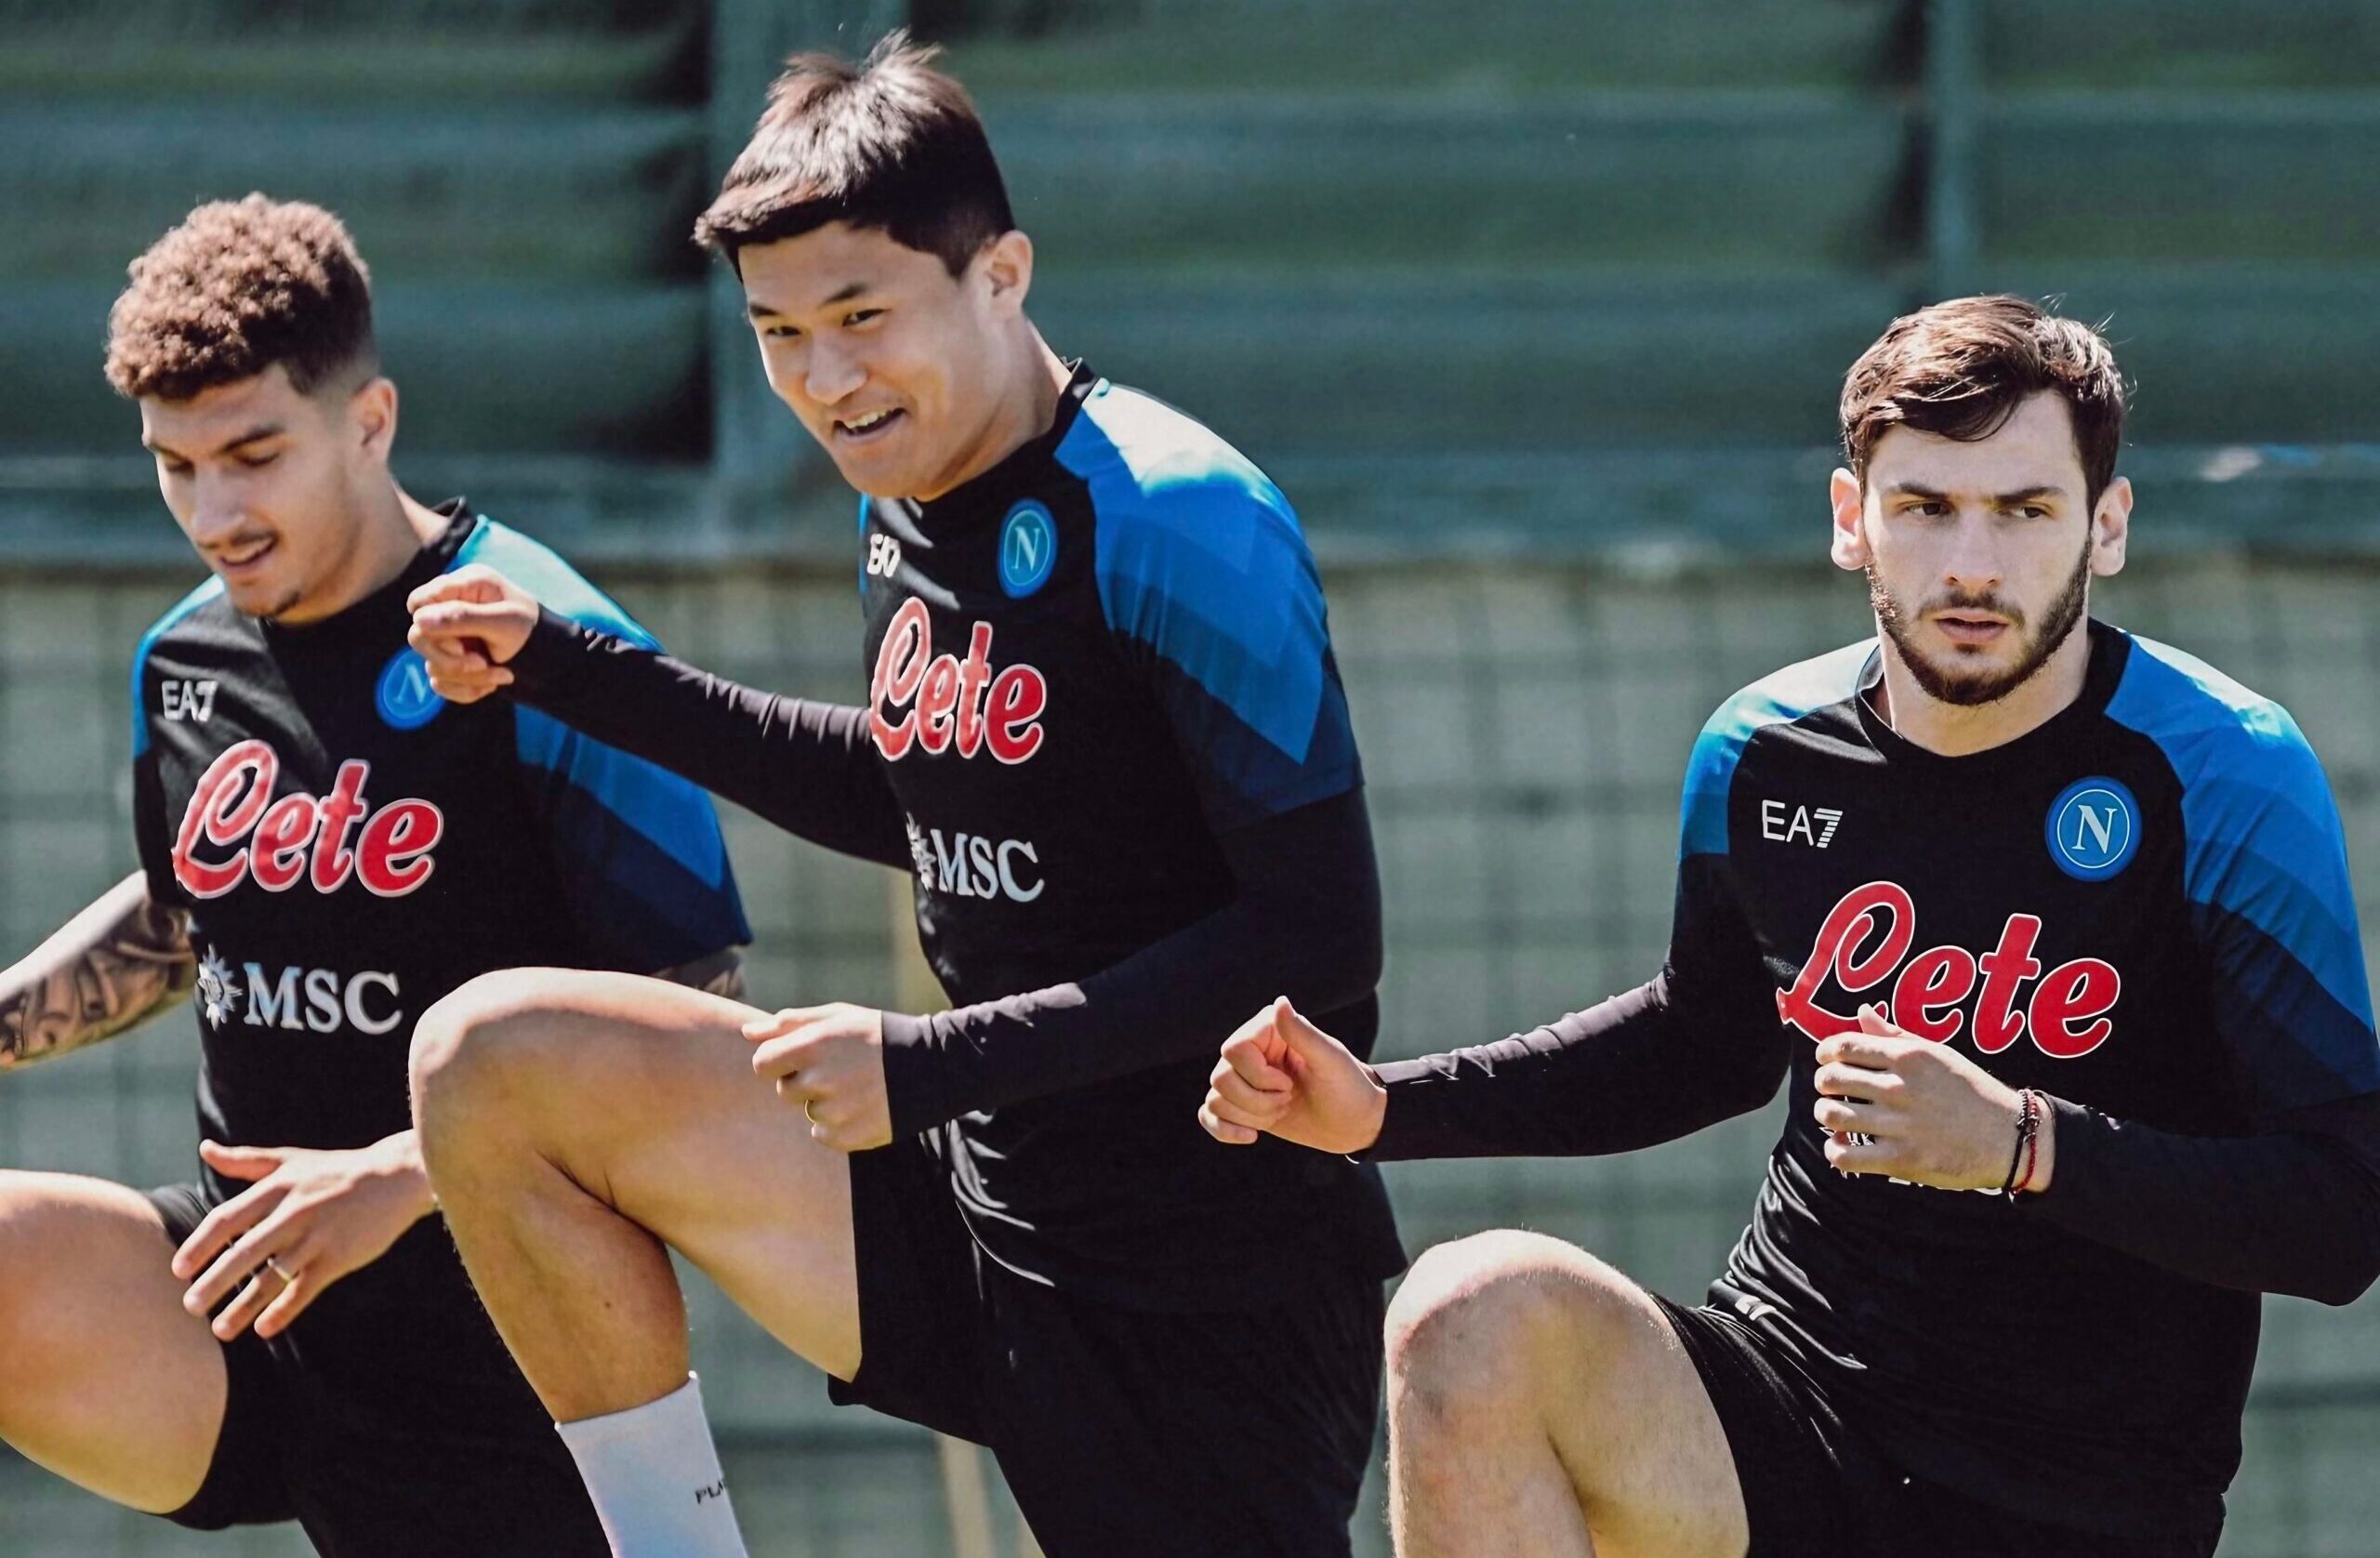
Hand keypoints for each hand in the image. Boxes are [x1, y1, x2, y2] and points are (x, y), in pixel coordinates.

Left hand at [174, 1133, 436, 1340]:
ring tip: (220, 1330)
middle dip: (214, 1283)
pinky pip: (305, 1289)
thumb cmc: (337, 1170)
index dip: (201, 1246)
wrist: (396, 1177)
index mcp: (277, 1188)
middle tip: (190, 1307)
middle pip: (244, 1253)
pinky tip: (264, 1329)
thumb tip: (205, 1149)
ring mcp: (317, 1236)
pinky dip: (284, 1310)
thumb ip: (246, 1160)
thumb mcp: (291, 1160)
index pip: (227, 1219)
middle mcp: (294, 1212)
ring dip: (243, 1306)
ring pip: (272, 1277)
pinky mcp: (339, 1257)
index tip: (178, 1270)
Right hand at [406, 565, 538, 703]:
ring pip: (432, 665)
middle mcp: (452, 610)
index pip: (418, 602)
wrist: (554, 661)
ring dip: (466, 677)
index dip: (427, 623)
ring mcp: (451, 638)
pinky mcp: (454, 663)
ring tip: (501, 674)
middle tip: (481, 664)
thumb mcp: (504, 623)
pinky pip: (441, 683)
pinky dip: (467, 690)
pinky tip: (494, 685)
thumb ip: (463, 618)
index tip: (459, 642)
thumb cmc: (534, 632)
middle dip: (449, 658)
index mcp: (465, 587)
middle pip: (418, 637)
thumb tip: (419, 620)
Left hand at [745, 1004, 891, 1152]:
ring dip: (825, 1102)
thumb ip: (788, 1024)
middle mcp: (820, 1079)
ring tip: (857, 1087)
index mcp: (813, 1045)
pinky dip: (838, 1125)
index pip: (762, 1064)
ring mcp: (834, 1111)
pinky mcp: (848, 1137)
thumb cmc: (876, 1036)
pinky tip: (862, 1106)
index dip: (779, 1060)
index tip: (801, 1057)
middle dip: (804, 1081)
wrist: (932, 1066)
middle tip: (839, 1070)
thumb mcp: (836, 1018)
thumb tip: (747, 1032)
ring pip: (808, 1112)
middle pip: (785, 1091)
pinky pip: (823, 1135)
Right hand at [1198, 996, 1386, 1154]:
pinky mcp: (1241, 1104)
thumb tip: (1279, 1002)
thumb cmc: (1348, 1087)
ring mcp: (1243, 1078)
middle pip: (1220, 1077)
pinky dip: (1224, 1130)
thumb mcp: (1329, 1060)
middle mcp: (1250, 1050)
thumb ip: (1302, 1033)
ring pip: (1215, 1098)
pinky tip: (1250, 1136)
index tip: (1290, 1084)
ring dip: (1249, 1115)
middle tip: (1288, 1099)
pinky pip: (1208, 1114)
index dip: (1258, 1075)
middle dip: (1255, 1100)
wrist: (1353, 1123)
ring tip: (1280, 1111)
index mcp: (1268, 1030)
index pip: (1234, 1050)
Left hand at [1812, 1005, 2053, 1191]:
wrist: (2010, 1137)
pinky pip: (1844, 1156)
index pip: (1843, 1046)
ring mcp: (1900, 1125)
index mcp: (1909, 1057)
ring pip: (1832, 1115)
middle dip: (1824, 1083)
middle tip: (1831, 1089)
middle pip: (1831, 1078)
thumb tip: (1863, 1010)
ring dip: (1826, 1114)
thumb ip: (1896, 1035)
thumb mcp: (1939, 1054)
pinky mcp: (1902, 1160)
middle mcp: (1901, 1088)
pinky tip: (1843, 1146)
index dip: (1825, 1053)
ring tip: (1836, 1115)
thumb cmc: (1971, 1091)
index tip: (1827, 1060)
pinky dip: (1835, 1150)